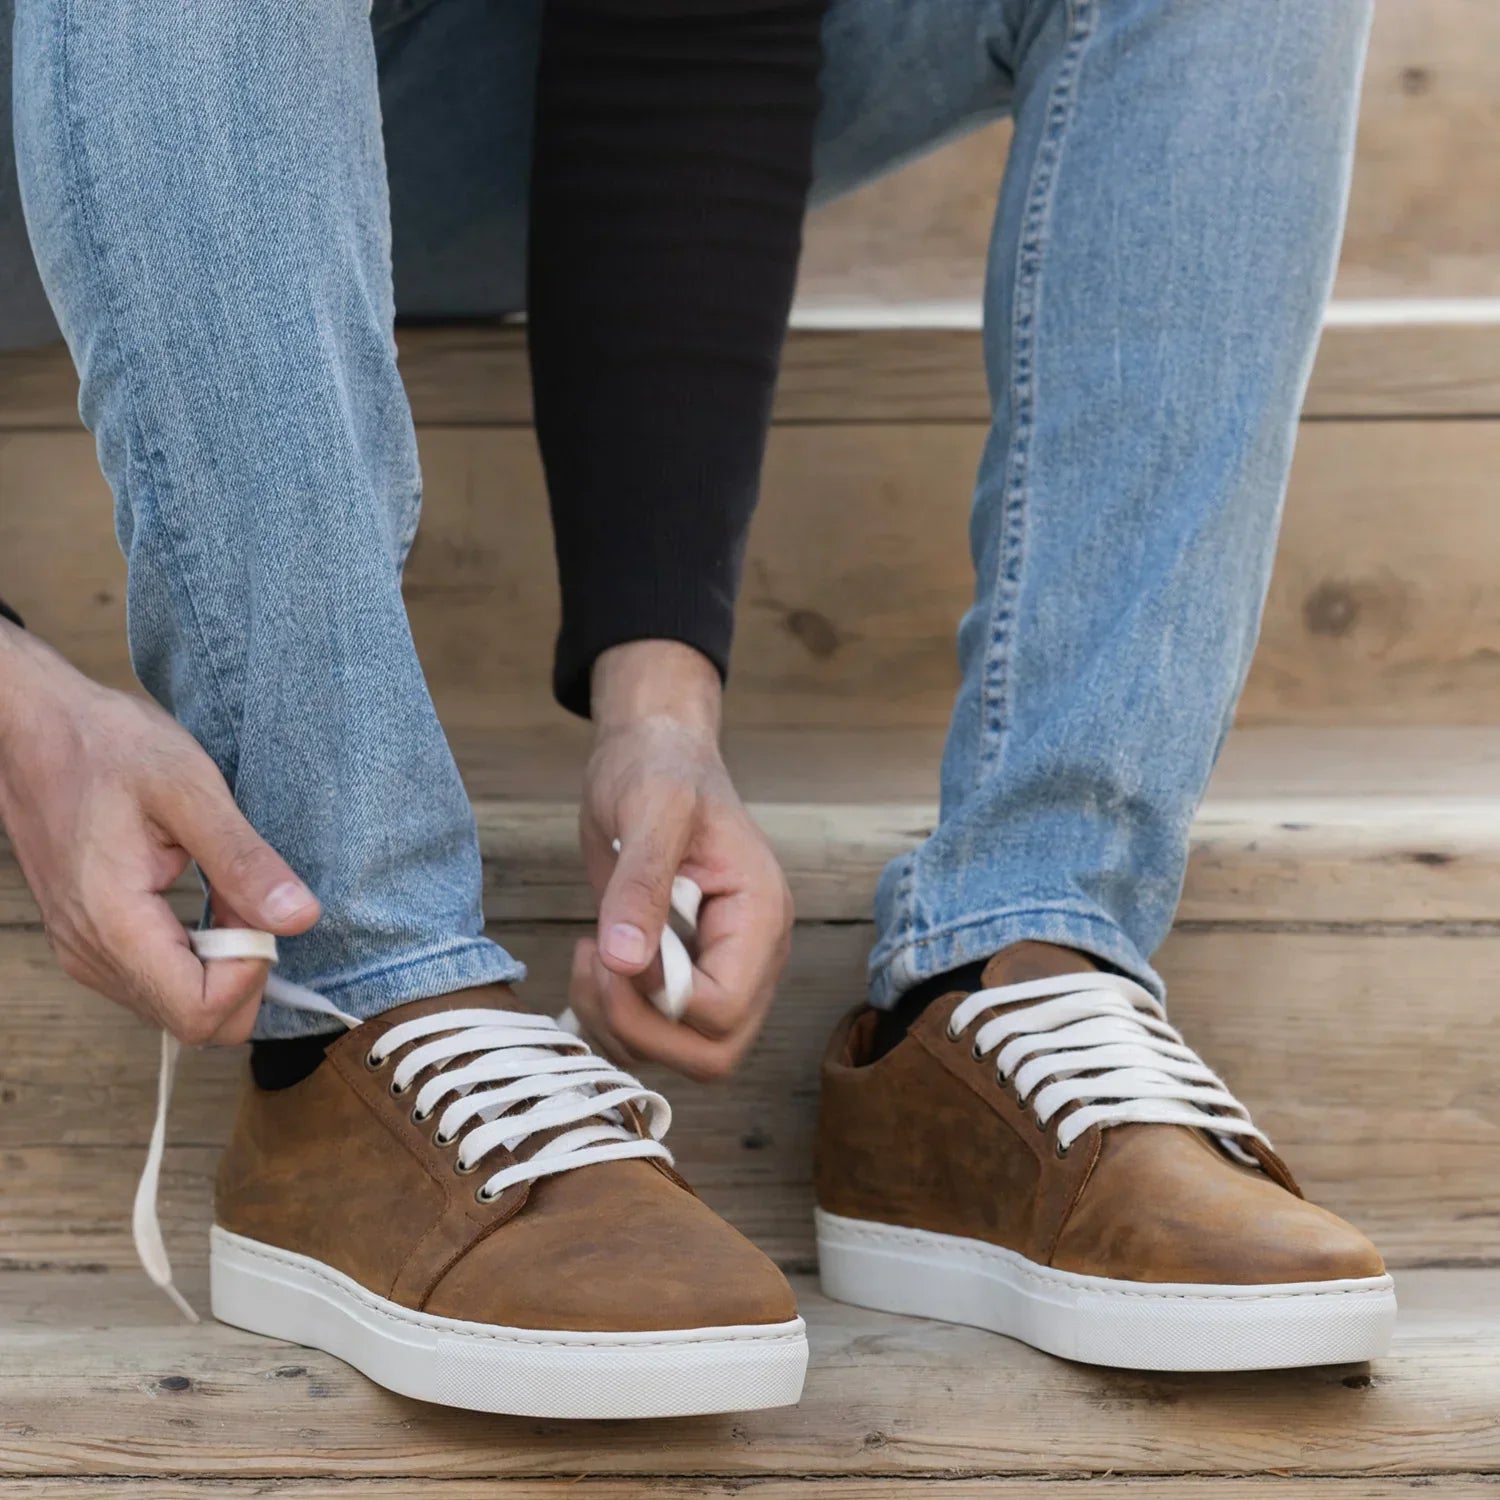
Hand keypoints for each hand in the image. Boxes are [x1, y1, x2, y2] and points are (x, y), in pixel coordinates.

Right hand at [0, 623, 320, 1044]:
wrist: (35, 729)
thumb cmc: (106, 747)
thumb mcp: (189, 789)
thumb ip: (243, 861)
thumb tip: (299, 919)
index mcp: (112, 924)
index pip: (197, 1014)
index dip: (251, 977)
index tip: (263, 916)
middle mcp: (91, 954)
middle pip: (192, 1021)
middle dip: (243, 972)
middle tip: (252, 902)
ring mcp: (86, 952)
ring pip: (178, 1003)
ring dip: (223, 962)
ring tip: (228, 892)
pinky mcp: (92, 941)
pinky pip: (159, 978)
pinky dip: (199, 953)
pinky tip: (208, 901)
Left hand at [569, 641, 792, 1080]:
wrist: (652, 752)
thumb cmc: (659, 769)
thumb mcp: (649, 810)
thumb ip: (641, 884)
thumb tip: (625, 961)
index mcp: (760, 916)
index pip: (722, 1009)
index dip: (657, 999)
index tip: (609, 949)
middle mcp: (751, 955)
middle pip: (713, 1052)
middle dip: (638, 1028)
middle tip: (594, 967)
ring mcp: (721, 969)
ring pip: (682, 1056)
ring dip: (618, 1028)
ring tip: (586, 958)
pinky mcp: (685, 975)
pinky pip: (657, 1036)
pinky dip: (613, 1021)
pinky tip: (591, 967)